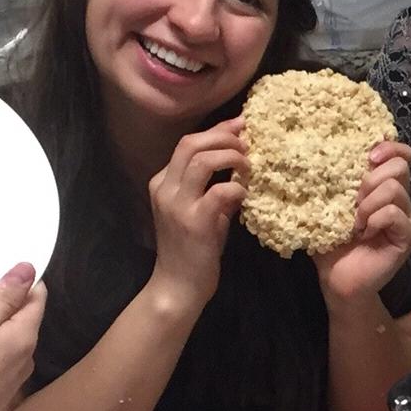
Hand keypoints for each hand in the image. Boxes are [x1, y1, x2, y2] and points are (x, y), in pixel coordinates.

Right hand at [0, 263, 44, 410]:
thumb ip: (3, 297)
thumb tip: (29, 269)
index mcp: (25, 335)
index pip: (37, 296)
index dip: (24, 279)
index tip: (3, 265)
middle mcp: (26, 357)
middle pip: (22, 319)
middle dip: (5, 302)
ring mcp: (12, 379)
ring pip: (6, 341)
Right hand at [146, 119, 248, 312]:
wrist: (179, 285)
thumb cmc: (192, 249)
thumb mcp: (201, 211)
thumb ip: (215, 187)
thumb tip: (241, 163)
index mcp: (163, 182)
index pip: (188, 143)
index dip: (217, 130)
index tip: (241, 125)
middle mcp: (165, 188)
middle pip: (192, 143)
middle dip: (224, 136)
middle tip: (248, 142)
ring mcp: (177, 204)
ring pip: (202, 160)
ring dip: (231, 157)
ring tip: (247, 165)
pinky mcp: (194, 222)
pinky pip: (218, 190)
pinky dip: (236, 187)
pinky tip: (245, 193)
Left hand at [315, 141, 410, 305]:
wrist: (337, 280)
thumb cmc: (332, 243)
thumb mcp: (328, 207)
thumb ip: (333, 182)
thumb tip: (319, 155)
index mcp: (383, 186)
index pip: (400, 154)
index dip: (388, 147)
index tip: (367, 157)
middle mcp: (400, 198)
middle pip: (399, 166)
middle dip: (370, 179)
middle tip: (353, 201)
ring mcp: (407, 217)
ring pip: (394, 189)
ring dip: (368, 204)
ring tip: (356, 222)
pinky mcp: (409, 236)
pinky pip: (394, 213)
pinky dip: (375, 220)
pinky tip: (364, 234)